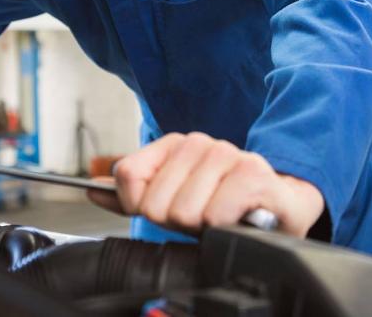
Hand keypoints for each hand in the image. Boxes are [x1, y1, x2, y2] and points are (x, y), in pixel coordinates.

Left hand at [87, 132, 323, 237]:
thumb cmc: (224, 204)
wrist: (279, 207)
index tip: (165, 210)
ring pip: (184, 211)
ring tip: (220, 218)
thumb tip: (91, 186)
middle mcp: (199, 143)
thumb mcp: (174, 198)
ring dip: (202, 227)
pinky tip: (237, 218)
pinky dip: (224, 227)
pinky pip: (215, 215)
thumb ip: (132, 193)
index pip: (128, 175)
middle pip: (155, 202)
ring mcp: (227, 154)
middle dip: (176, 222)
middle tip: (201, 217)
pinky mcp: (252, 174)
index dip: (139, 205)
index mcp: (176, 145)